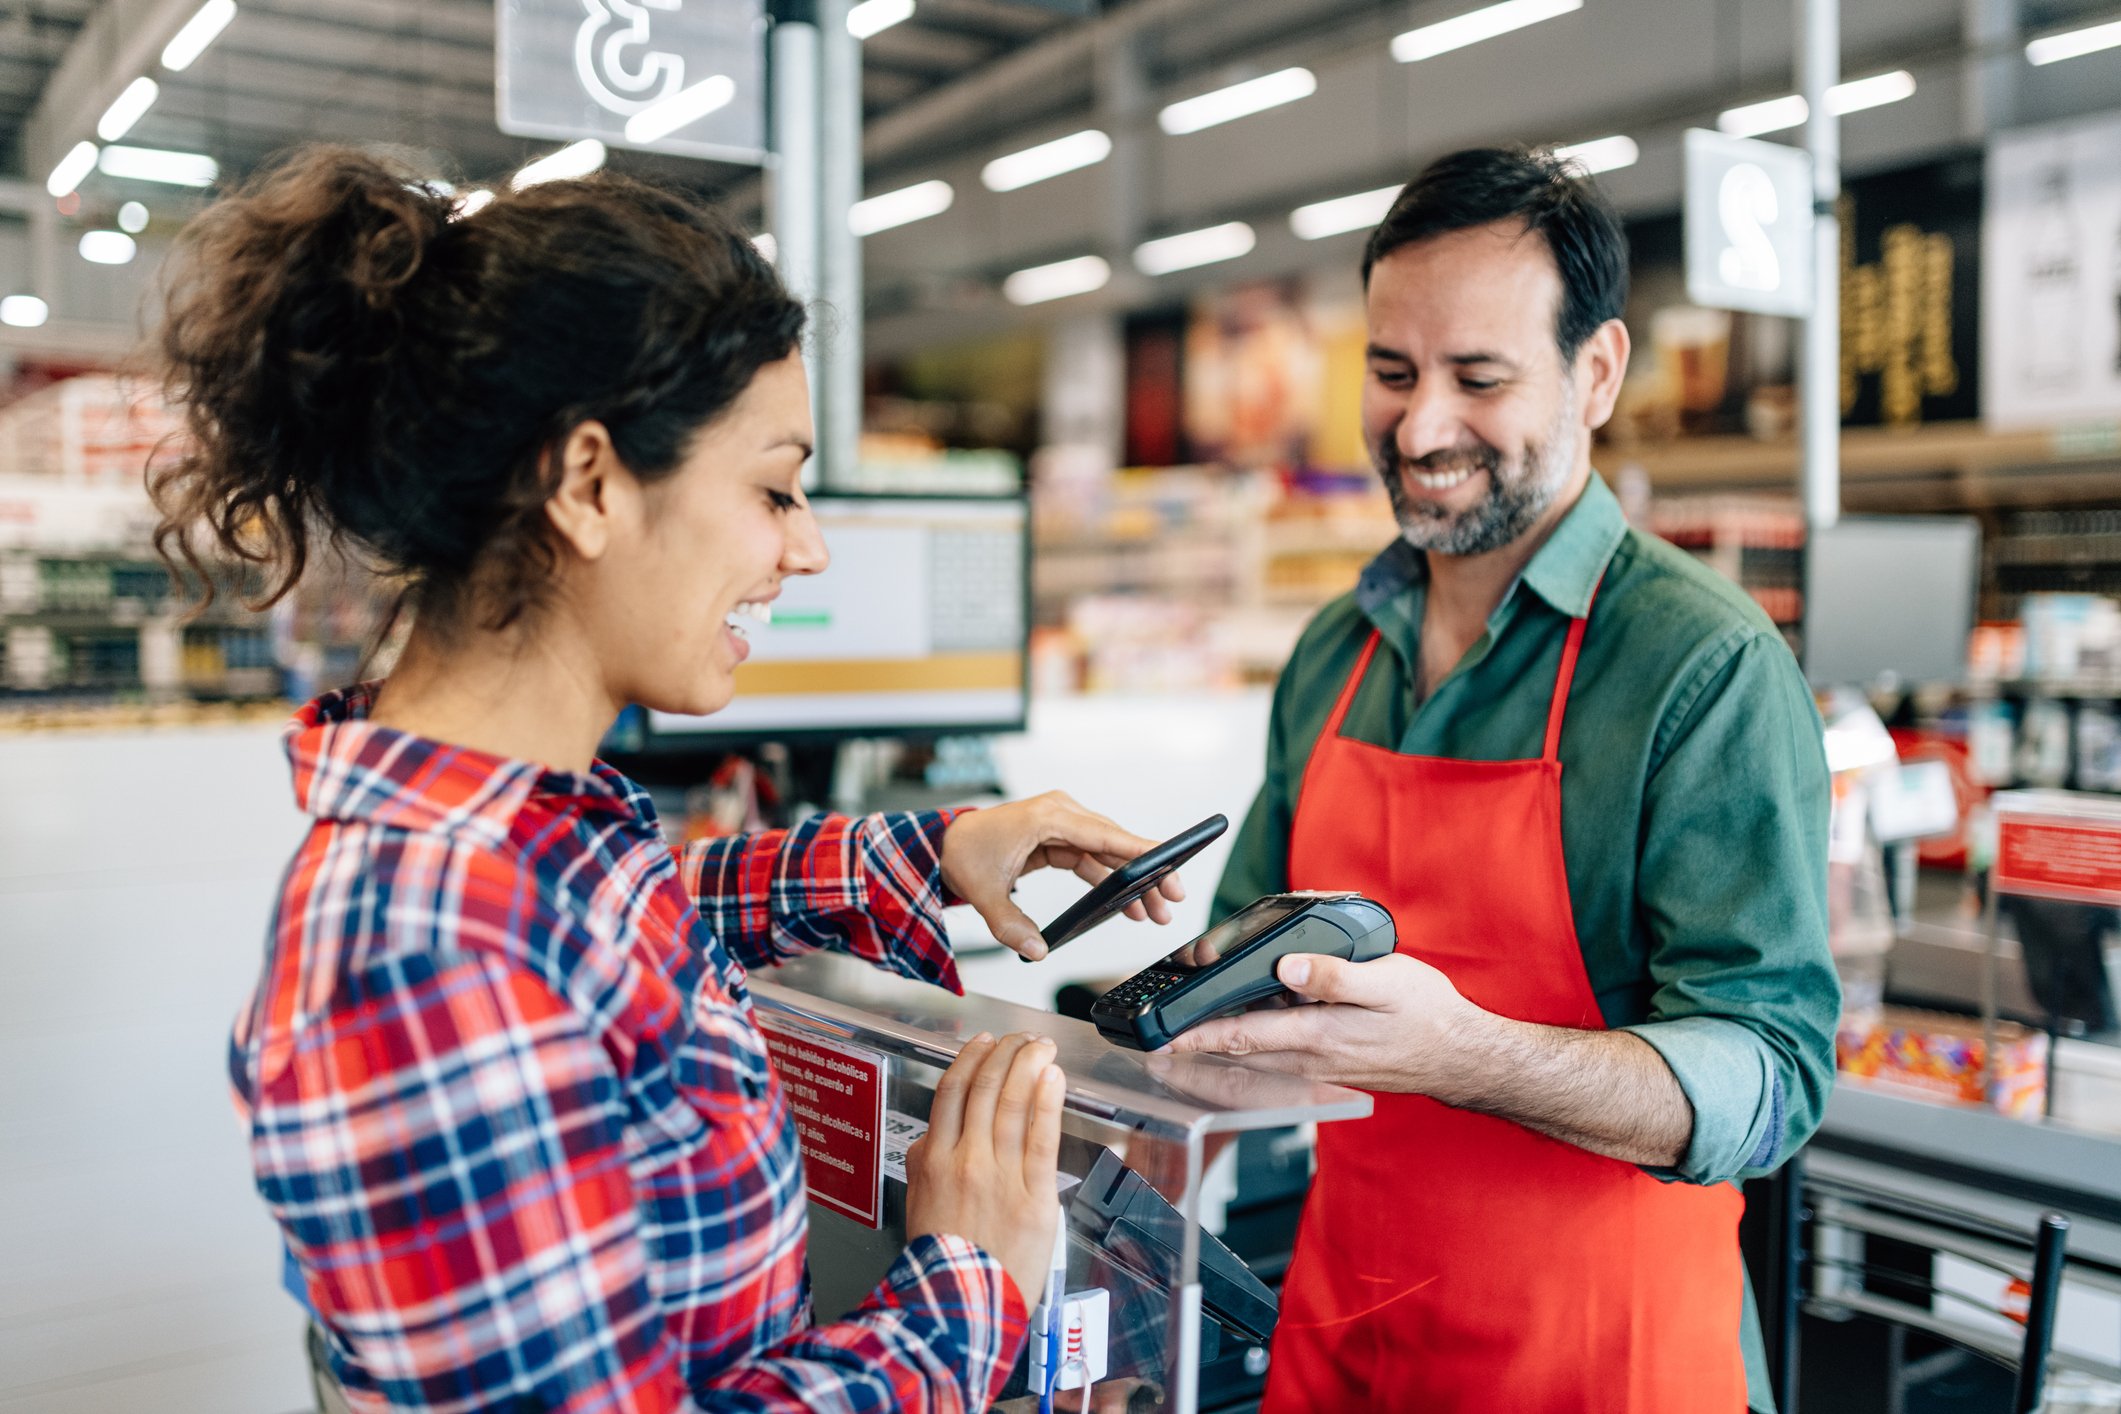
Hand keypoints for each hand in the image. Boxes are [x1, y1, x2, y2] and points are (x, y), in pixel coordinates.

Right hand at [904, 1033, 1065, 1304]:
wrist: (956, 1307)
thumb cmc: (940, 1264)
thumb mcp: (917, 1203)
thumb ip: (926, 1165)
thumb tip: (934, 1138)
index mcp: (933, 1159)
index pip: (952, 1091)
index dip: (971, 1057)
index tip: (984, 1042)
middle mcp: (964, 1159)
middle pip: (985, 1088)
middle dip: (1007, 1053)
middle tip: (1022, 1038)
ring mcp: (999, 1175)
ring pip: (1012, 1104)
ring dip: (1029, 1065)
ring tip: (1042, 1046)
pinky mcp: (1032, 1197)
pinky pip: (1041, 1139)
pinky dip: (1048, 1103)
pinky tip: (1054, 1078)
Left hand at [940, 793, 1184, 959]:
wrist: (945, 843)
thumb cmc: (964, 853)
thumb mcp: (983, 892)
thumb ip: (1010, 924)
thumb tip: (1035, 950)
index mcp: (1046, 816)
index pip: (1101, 834)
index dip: (1137, 850)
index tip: (1168, 862)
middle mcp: (1060, 813)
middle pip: (1113, 842)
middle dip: (1145, 872)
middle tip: (1172, 898)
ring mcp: (1062, 823)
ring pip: (1108, 852)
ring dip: (1131, 881)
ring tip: (1154, 911)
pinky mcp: (1061, 837)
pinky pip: (1094, 858)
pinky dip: (1110, 881)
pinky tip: (1128, 905)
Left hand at [1161, 951, 1487, 1097]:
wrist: (1461, 1057)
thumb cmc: (1428, 1017)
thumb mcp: (1385, 983)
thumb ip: (1332, 977)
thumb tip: (1284, 969)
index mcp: (1316, 1035)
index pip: (1240, 1035)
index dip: (1193, 1036)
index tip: (1158, 1039)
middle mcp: (1309, 1057)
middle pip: (1236, 1051)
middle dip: (1193, 1043)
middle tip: (1155, 1035)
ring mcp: (1318, 1064)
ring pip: (1254, 1056)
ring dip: (1218, 1045)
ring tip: (1185, 1030)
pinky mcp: (1329, 1063)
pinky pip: (1277, 1057)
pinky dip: (1251, 1046)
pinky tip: (1245, 1029)